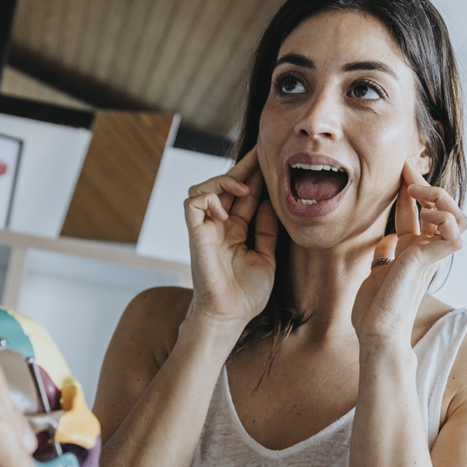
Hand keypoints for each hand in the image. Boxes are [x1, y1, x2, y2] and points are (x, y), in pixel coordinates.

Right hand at [184, 148, 279, 328]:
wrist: (231, 316)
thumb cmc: (248, 294)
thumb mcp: (266, 256)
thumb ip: (267, 229)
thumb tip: (272, 203)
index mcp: (237, 230)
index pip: (244, 195)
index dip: (256, 177)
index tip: (273, 160)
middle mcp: (220, 226)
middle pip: (227, 185)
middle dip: (245, 166)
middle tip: (263, 151)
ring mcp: (206, 229)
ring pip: (205, 187)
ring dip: (225, 180)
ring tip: (245, 188)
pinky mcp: (195, 234)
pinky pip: (193, 202)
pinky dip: (209, 198)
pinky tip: (226, 210)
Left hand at [352, 160, 466, 344]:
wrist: (376, 334)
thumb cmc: (375, 312)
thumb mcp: (375, 273)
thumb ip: (384, 255)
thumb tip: (386, 240)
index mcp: (412, 252)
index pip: (419, 213)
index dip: (412, 188)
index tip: (402, 167)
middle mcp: (424, 252)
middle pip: (443, 210)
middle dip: (427, 186)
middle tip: (408, 172)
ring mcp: (430, 257)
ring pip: (459, 218)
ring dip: (441, 199)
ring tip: (419, 193)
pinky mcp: (428, 262)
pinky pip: (454, 234)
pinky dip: (444, 219)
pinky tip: (426, 216)